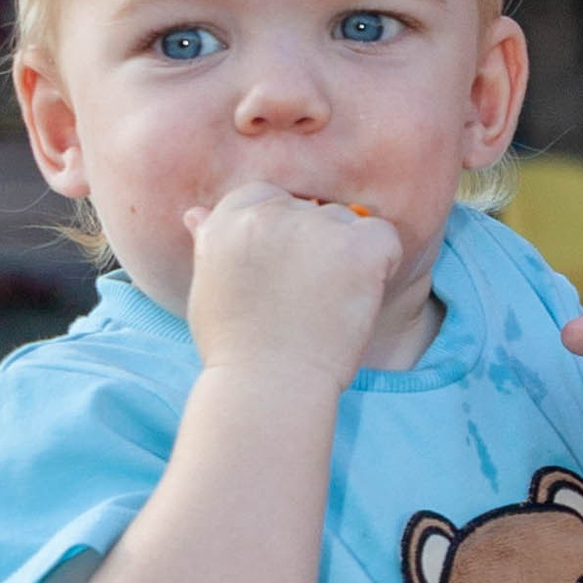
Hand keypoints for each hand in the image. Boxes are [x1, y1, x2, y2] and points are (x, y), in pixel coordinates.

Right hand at [185, 184, 404, 386]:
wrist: (267, 385)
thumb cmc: (235, 349)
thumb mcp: (207, 288)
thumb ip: (210, 244)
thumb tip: (196, 213)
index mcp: (228, 218)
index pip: (267, 197)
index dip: (283, 236)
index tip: (283, 276)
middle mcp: (270, 213)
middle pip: (311, 210)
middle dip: (315, 246)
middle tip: (307, 297)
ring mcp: (315, 228)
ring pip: (347, 223)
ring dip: (347, 256)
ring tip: (328, 305)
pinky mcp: (357, 249)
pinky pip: (385, 237)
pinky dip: (383, 263)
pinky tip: (361, 297)